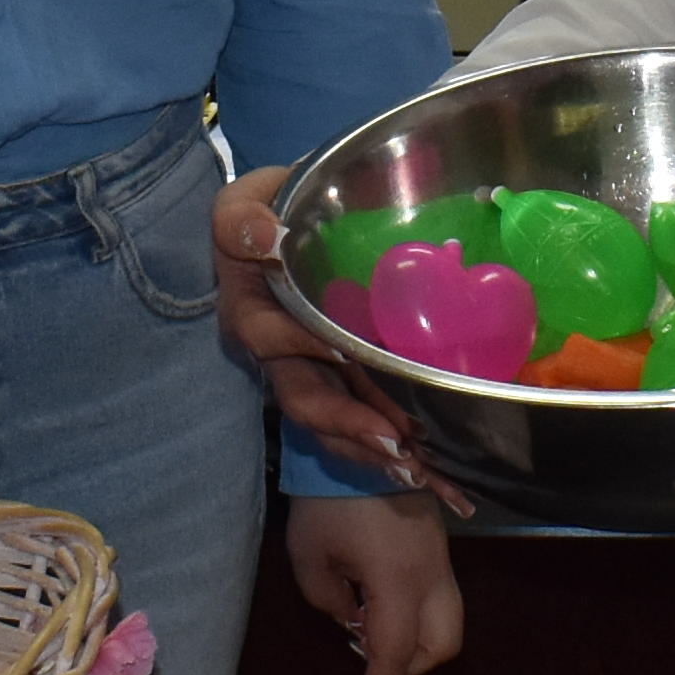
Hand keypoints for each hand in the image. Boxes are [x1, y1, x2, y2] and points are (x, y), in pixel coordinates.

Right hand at [213, 174, 472, 509]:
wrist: (295, 225)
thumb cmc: (271, 211)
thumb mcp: (248, 201)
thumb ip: (241, 218)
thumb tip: (261, 237)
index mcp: (251, 312)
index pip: (267, 336)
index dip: (300, 345)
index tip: (342, 353)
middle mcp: (278, 356)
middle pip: (305, 400)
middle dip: (348, 427)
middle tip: (395, 443)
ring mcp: (313, 375)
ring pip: (335, 425)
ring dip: (375, 452)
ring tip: (421, 471)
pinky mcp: (344, 383)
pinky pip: (361, 424)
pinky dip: (392, 451)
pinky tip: (432, 473)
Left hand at [280, 491, 466, 674]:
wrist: (356, 440)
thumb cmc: (325, 499)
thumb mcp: (309, 557)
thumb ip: (329, 603)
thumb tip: (353, 623)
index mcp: (398, 580)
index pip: (395, 655)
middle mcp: (431, 574)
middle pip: (443, 646)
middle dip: (409, 667)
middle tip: (367, 656)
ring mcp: (442, 558)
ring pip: (449, 623)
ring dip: (416, 642)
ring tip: (370, 627)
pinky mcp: (440, 545)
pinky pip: (440, 596)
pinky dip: (417, 614)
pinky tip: (378, 599)